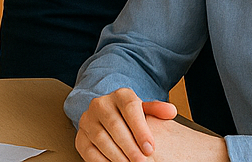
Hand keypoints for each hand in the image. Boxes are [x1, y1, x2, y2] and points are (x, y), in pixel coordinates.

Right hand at [77, 89, 227, 161]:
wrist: (107, 117)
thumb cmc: (130, 117)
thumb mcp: (145, 111)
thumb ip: (157, 110)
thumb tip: (170, 111)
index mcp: (119, 95)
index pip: (130, 108)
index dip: (140, 129)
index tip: (150, 148)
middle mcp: (100, 104)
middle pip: (114, 124)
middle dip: (130, 146)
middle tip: (142, 161)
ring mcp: (88, 120)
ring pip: (101, 138)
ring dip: (117, 156)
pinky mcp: (80, 136)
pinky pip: (89, 150)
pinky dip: (102, 161)